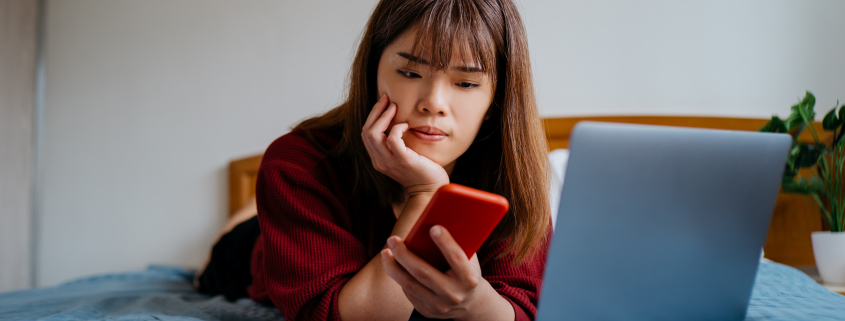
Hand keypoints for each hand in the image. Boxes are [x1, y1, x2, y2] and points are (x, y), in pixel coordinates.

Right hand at [361, 95, 448, 196]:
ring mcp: (389, 162)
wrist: (430, 190)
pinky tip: (405, 125)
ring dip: (383, 116)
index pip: (365, 134)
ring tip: (394, 107)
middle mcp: (379, 161)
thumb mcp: (403, 156)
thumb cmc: (421, 171)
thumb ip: (396, 144)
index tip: (383, 103)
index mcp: (378, 159)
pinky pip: (392, 139)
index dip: (373, 116)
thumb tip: (398, 123)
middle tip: (387, 99)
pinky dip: (397, 128)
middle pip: (366, 131)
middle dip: (375, 112)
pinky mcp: (403, 160)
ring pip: (373, 134)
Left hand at [380, 225, 495, 319]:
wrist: (470, 303)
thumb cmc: (467, 272)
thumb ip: (459, 244)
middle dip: (404, 254)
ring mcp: (440, 306)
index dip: (446, 243)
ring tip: (385, 252)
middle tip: (392, 239)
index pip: (457, 259)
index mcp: (469, 279)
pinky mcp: (428, 311)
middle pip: (423, 273)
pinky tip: (394, 266)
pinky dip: (400, 277)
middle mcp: (454, 294)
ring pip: (409, 284)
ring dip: (393, 267)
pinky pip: (409, 292)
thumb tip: (439, 219)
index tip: (433, 227)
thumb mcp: (469, 260)